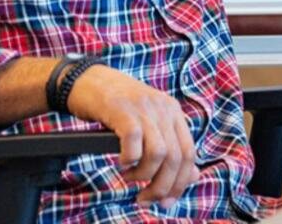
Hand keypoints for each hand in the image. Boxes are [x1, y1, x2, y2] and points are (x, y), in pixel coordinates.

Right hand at [64, 65, 199, 205]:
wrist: (88, 80)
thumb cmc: (116, 107)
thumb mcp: (148, 124)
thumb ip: (169, 146)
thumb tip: (192, 176)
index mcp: (174, 113)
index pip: (190, 153)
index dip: (180, 182)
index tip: (167, 200)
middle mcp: (164, 109)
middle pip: (176, 157)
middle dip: (162, 185)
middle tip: (145, 198)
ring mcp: (144, 108)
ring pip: (158, 153)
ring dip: (144, 174)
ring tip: (130, 176)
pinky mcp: (122, 109)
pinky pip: (134, 140)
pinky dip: (129, 159)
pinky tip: (121, 162)